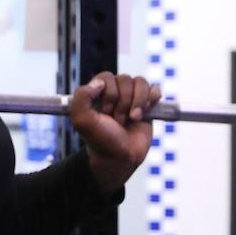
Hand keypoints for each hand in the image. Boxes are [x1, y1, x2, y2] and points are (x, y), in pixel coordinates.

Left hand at [69, 72, 161, 195]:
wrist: (120, 157)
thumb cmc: (100, 139)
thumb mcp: (81, 120)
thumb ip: (81, 97)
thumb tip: (99, 82)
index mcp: (97, 93)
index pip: (106, 77)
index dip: (109, 93)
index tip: (106, 112)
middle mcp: (115, 92)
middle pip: (125, 79)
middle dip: (123, 101)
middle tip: (118, 120)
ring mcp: (132, 97)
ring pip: (141, 82)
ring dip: (137, 102)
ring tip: (132, 118)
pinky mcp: (147, 104)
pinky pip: (154, 89)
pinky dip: (152, 99)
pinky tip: (145, 112)